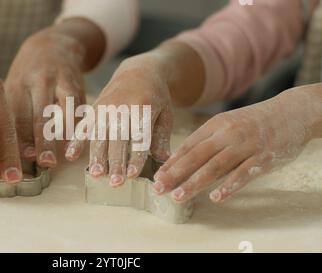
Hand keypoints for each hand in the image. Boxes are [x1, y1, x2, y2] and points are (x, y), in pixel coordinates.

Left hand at [5, 26, 88, 167]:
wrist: (53, 46)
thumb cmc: (27, 75)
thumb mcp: (14, 87)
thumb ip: (14, 116)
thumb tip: (12, 151)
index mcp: (19, 83)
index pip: (19, 115)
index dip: (23, 138)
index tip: (26, 157)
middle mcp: (39, 81)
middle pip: (41, 115)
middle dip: (44, 141)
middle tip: (46, 162)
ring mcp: (61, 82)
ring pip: (65, 111)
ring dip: (66, 136)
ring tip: (66, 157)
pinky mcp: (78, 85)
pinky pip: (80, 108)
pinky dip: (79, 127)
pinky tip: (78, 142)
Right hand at [66, 53, 173, 185]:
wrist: (138, 71)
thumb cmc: (156, 97)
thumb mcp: (165, 113)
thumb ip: (162, 136)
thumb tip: (163, 160)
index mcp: (143, 108)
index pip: (139, 137)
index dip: (135, 156)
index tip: (133, 174)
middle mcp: (122, 108)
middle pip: (118, 139)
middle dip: (116, 162)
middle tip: (116, 182)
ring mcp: (105, 108)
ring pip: (99, 136)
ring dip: (97, 156)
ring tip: (97, 175)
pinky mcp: (94, 109)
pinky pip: (83, 127)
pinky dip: (76, 142)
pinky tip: (70, 156)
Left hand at [154, 87, 321, 202]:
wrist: (291, 112)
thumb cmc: (253, 121)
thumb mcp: (227, 123)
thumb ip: (207, 141)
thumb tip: (182, 161)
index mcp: (215, 125)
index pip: (188, 146)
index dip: (171, 163)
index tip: (156, 177)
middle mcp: (228, 134)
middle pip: (197, 156)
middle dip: (175, 174)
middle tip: (158, 189)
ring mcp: (246, 146)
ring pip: (216, 166)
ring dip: (195, 183)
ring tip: (178, 196)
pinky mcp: (263, 158)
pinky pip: (244, 174)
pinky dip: (229, 186)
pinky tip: (216, 197)